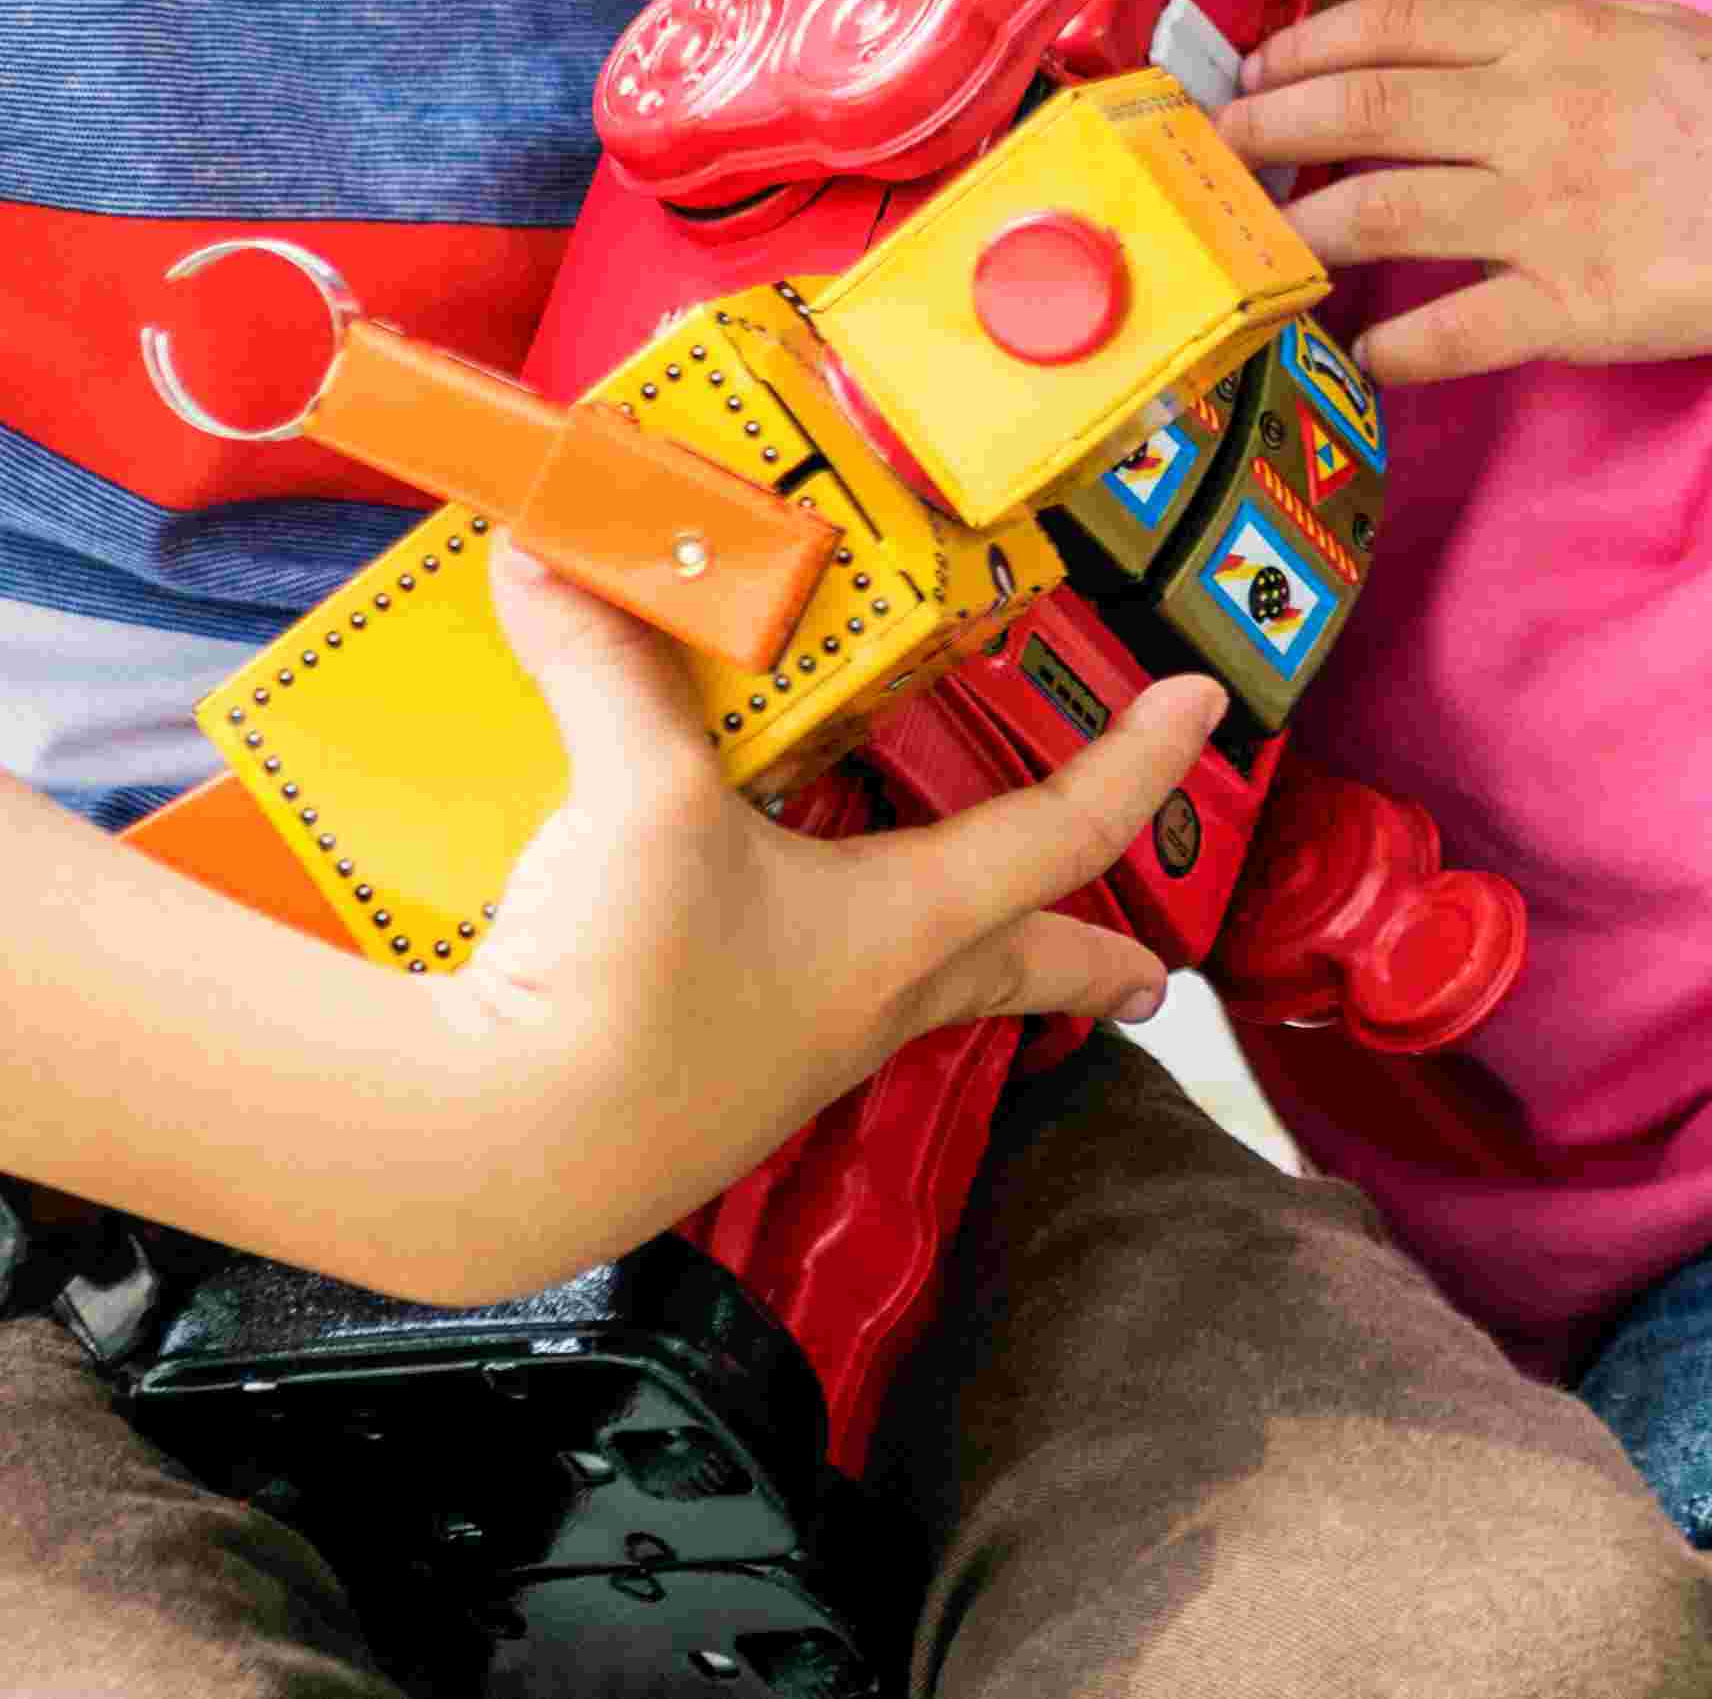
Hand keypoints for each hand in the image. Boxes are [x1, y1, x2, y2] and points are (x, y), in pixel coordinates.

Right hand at [390, 544, 1217, 1303]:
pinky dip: (794, 964)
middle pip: (1011, 967)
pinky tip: (744, 950)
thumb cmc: (629, 990)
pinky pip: (783, 1009)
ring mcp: (787, 1060)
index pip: (1061, 830)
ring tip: (943, 941)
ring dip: (941, 963)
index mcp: (903, 927)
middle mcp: (868, 1000)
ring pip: (900, 994)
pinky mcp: (700, 1087)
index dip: (1137, 762)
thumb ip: (606, 665)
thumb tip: (547, 553)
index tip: (1203, 709)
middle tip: (1148, 974)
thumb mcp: (636, 800)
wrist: (508, 1159)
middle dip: (1083, 965)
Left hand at [1217, 0, 1711, 383]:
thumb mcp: (1646, 27)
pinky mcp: (1572, 304)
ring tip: (1258, 250)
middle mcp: (1529, 112)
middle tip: (1218, 154)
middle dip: (1266, 130)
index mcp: (1549, 34)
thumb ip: (1547, 33)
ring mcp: (1545, 210)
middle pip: (1358, 111)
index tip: (1258, 70)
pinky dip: (1389, 345)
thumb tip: (1458, 45)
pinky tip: (1359, 353)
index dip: (1303, 47)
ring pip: (1377, 212)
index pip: (1388, 27)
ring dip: (1300, 231)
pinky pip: (1450, 330)